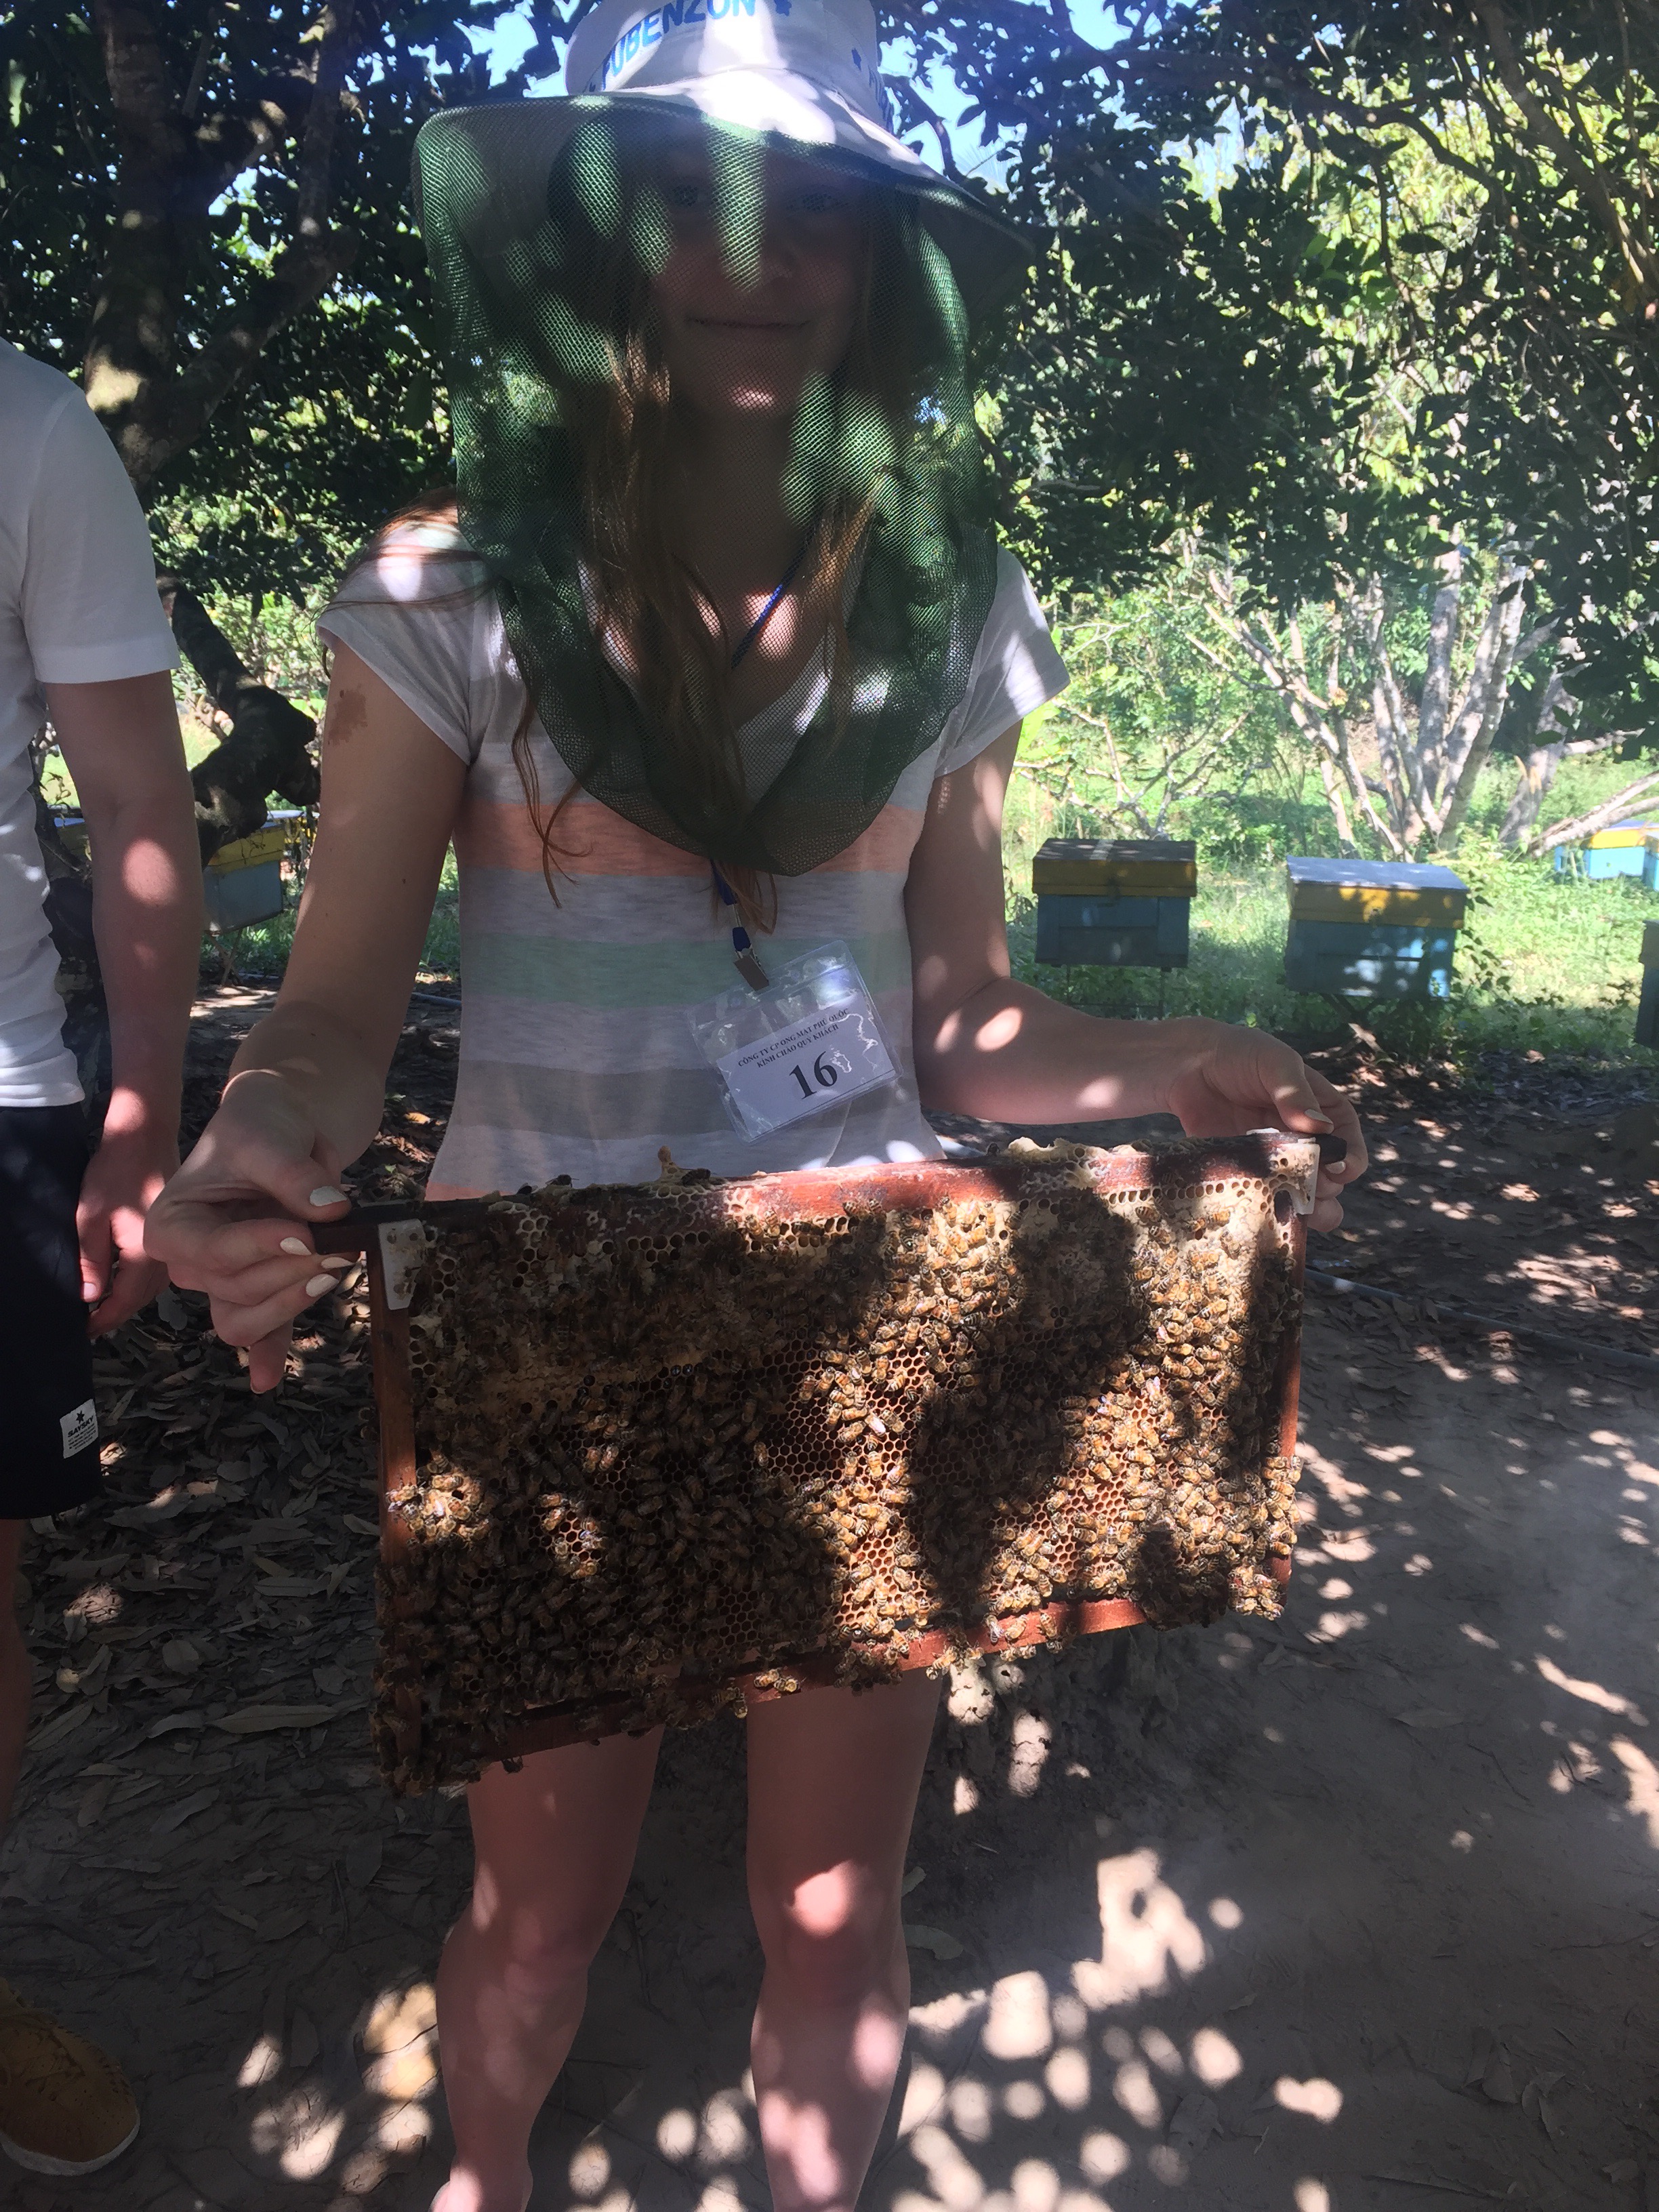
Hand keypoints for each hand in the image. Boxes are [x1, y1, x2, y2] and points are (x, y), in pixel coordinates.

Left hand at [76, 1114, 176, 1335]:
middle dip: (117, 1312)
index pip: (126, 1302)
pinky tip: (126, 1276)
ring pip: (153, 1285)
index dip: (103, 1320)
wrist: (145, 1137)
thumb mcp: (90, 1217)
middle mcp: (167, 1254)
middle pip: (143, 1298)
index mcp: (146, 1254)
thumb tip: (90, 1299)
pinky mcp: (176, 1231)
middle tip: (91, 1322)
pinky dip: (141, 1280)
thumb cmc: (114, 1173)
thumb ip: (90, 1260)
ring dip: (130, 1297)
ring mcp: (174, 1242)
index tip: (83, 1332)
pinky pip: (159, 1268)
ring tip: (105, 1302)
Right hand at [143, 1071, 353, 1391]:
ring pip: (244, 1318)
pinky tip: (267, 1380)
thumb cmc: (261, 1125)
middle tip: (334, 1244)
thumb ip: (293, 1176)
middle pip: (234, 1289)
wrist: (285, 1126)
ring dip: (291, 1302)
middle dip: (288, 1271)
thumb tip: (329, 1209)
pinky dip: (266, 1354)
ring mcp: (223, 1279)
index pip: (210, 1252)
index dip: (257, 1247)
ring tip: (333, 1270)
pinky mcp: (259, 1289)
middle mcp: (190, 1259)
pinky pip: (258, 1332)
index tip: (303, 1232)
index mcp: (171, 1222)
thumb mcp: (269, 1139)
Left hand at [1156, 1022, 1367, 1232]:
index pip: (1347, 1141)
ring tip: (1296, 1211)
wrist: (1190, 1064)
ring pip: (1300, 1195)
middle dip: (1325, 1188)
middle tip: (1310, 1187)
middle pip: (1328, 1176)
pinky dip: (1265, 1209)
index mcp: (1321, 1111)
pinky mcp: (1245, 1171)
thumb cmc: (1241, 1054)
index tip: (1342, 1169)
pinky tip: (1262, 1213)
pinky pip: (1260, 1198)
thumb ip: (1295, 1092)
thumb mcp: (1274, 1062)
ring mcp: (1274, 1160)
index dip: (1351, 1159)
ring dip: (1304, 1209)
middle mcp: (1302, 1140)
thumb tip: (1319, 1125)